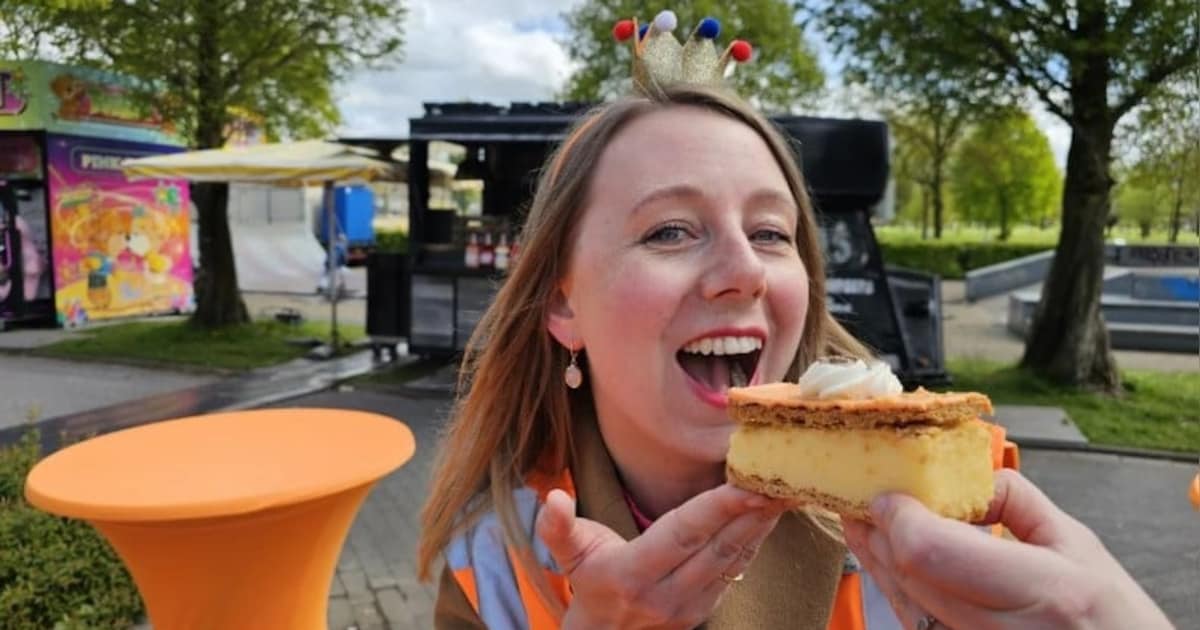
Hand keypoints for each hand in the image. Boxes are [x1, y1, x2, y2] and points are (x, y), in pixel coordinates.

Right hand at [535, 484, 787, 629]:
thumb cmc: (588, 587)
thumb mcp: (568, 557)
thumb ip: (557, 528)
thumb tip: (552, 497)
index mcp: (631, 574)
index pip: (683, 534)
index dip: (717, 508)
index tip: (747, 484)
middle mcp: (665, 594)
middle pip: (718, 546)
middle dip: (753, 511)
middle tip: (784, 479)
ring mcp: (689, 607)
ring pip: (733, 560)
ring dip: (761, 526)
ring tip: (785, 492)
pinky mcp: (704, 610)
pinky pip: (735, 571)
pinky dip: (754, 543)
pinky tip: (768, 518)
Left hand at [843, 469, 1173, 629]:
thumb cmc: (1114, 618)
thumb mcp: (1078, 545)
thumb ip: (1014, 500)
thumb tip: (960, 476)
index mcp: (1043, 591)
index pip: (930, 551)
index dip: (898, 517)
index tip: (888, 491)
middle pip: (907, 574)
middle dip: (878, 530)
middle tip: (861, 496)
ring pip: (900, 601)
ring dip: (877, 556)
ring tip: (866, 521)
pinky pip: (912, 618)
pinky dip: (896, 585)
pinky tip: (890, 559)